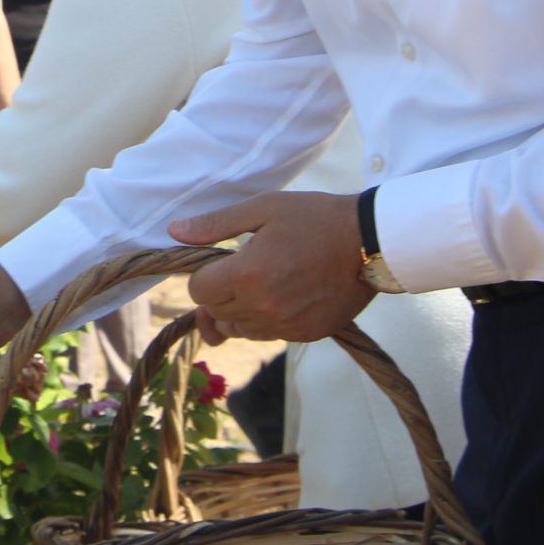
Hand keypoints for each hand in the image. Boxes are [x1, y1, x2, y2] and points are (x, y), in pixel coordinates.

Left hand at [177, 190, 369, 345]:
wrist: (369, 242)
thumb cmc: (314, 218)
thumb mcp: (263, 208)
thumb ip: (215, 225)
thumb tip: (174, 231)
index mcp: (246, 274)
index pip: (197, 290)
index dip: (203, 275)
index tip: (221, 261)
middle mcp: (262, 306)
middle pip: (214, 312)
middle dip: (219, 292)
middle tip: (241, 269)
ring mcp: (284, 325)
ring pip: (238, 329)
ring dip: (238, 310)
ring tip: (260, 284)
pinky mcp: (304, 334)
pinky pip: (268, 335)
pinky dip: (265, 320)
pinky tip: (282, 296)